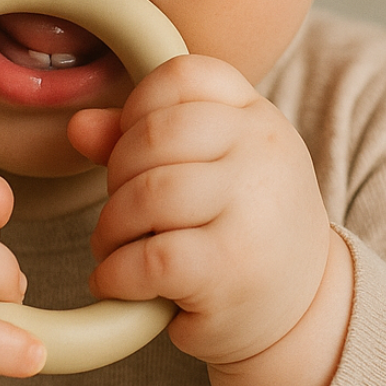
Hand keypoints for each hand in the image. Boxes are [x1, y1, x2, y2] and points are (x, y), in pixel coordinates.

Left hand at [67, 55, 331, 367]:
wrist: (306, 310)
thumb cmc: (243, 227)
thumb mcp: (209, 167)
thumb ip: (142, 139)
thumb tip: (78, 127)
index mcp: (257, 116)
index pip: (182, 76)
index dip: (138, 106)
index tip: (132, 147)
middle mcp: (263, 151)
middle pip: (155, 134)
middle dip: (117, 175)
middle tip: (120, 209)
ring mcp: (251, 208)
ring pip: (147, 193)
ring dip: (110, 227)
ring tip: (113, 247)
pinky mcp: (231, 269)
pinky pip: (148, 257)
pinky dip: (115, 273)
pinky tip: (117, 281)